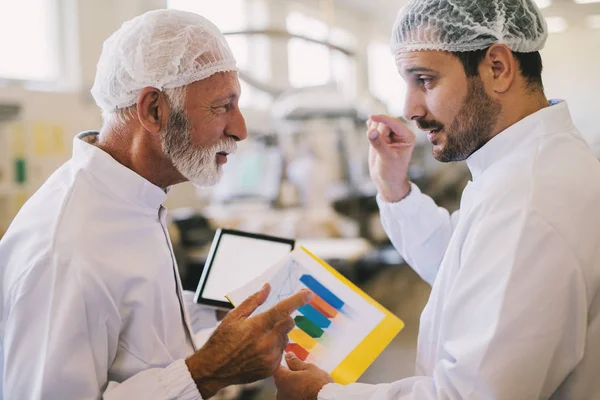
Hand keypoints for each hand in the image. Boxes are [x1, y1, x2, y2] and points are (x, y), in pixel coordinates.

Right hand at [186, 284, 312, 397]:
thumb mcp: (233, 317)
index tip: (308, 293)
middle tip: (268, 322)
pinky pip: (281, 353)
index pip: (283, 310)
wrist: (213, 369)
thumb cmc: (221, 341)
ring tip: (258, 340)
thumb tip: (267, 287)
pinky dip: (274, 349)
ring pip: (285, 339)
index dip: (298, 300)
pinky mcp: (271, 369)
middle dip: (283, 319)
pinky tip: (259, 350)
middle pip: (289, 323)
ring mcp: (270, 357)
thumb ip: (253, 301)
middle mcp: (266, 342)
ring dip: (277, 335)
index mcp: (257, 326)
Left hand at [274, 353, 333, 399]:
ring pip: (285, 389)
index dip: (283, 363)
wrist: (327, 399)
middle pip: (280, 380)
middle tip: (301, 373)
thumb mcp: (309, 368)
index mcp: (281, 379)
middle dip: (288, 375)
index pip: (276, 367)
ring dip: (292, 385)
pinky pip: (290, 396)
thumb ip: (295, 362)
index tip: (290, 362)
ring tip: (304, 383)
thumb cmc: (318, 383)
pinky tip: (304, 391)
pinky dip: (295, 393)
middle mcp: (279, 392)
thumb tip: (288, 356)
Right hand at [367, 115, 415, 202]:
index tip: (371, 117)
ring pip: (377, 123)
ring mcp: (390, 134)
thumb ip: (379, 144)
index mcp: (408, 137)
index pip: (394, 123)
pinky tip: (371, 137)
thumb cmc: (391, 171)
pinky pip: (373, 126)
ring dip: (373, 132)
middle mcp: (400, 133)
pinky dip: (370, 130)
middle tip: (380, 148)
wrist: (387, 180)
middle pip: (384, 123)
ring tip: (377, 147)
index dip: (383, 119)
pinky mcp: (381, 136)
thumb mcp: (386, 158)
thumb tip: (370, 131)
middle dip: (378, 132)